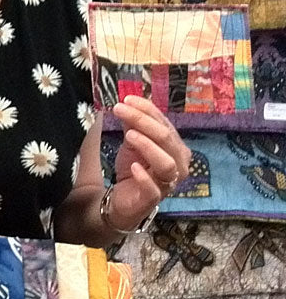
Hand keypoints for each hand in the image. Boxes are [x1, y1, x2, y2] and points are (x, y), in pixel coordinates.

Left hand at [109, 95, 190, 227]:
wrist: (121, 199)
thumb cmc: (132, 168)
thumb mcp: (132, 142)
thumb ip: (133, 124)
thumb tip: (128, 102)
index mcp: (175, 146)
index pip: (164, 123)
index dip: (146, 109)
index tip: (125, 100)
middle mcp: (178, 163)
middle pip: (166, 138)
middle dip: (143, 121)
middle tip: (120, 110)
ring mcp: (168, 182)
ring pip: (166, 163)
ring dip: (148, 146)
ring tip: (129, 135)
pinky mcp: (154, 199)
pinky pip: (154, 188)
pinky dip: (144, 177)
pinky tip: (133, 167)